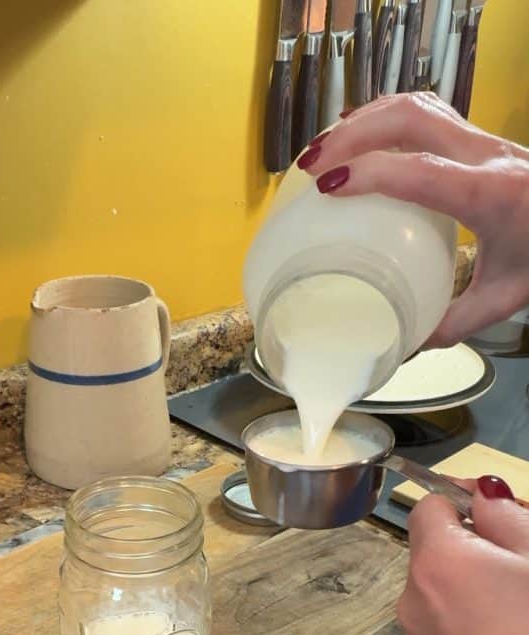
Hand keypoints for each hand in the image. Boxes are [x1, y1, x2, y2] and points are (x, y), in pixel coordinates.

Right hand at [297, 94, 528, 347]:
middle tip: (311, 166)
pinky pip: (423, 111)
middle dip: (353, 134)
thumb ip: (451, 322)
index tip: (328, 186)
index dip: (372, 173)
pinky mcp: (476, 136)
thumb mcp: (506, 297)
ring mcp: (482, 139)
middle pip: (412, 118)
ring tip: (324, 149)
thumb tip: (401, 346)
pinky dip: (382, 118)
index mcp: (493, 196)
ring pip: (415, 105)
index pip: (425, 172)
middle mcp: (486, 156)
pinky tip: (358, 138)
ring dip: (364, 120)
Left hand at [398, 475, 528, 634]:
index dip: (461, 501)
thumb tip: (482, 492)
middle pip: (433, 555)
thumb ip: (506, 517)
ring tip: (519, 612)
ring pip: (438, 598)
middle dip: (472, 551)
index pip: (427, 508)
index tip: (493, 507)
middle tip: (520, 565)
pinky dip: (469, 631)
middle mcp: (413, 604)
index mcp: (438, 564)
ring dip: (470, 594)